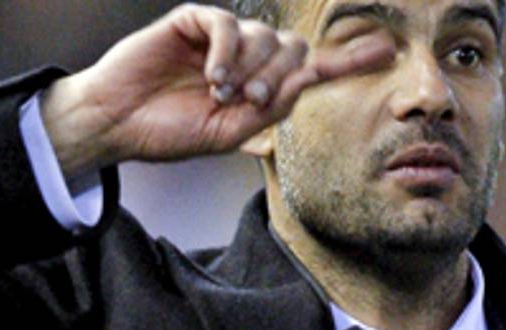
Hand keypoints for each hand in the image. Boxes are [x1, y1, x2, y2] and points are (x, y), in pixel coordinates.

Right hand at [40, 3, 394, 174]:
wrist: (118, 124)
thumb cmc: (170, 132)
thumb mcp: (228, 132)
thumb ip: (269, 109)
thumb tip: (306, 80)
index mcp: (258, 86)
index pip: (312, 68)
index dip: (348, 60)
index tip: (386, 50)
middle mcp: (246, 57)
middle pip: (293, 49)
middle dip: (278, 77)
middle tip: (247, 101)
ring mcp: (221, 37)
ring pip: (264, 36)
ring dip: (250, 68)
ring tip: (220, 93)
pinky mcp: (194, 21)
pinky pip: (229, 22)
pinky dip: (227, 50)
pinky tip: (212, 76)